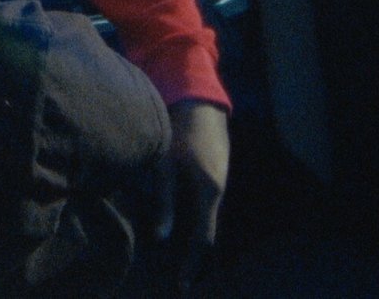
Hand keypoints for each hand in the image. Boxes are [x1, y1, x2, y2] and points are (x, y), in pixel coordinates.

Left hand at [152, 100, 229, 292]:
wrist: (198, 98)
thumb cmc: (177, 128)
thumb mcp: (165, 164)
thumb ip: (163, 201)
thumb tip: (160, 238)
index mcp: (208, 191)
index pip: (203, 238)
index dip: (193, 264)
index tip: (182, 285)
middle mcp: (218, 190)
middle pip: (210, 236)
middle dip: (199, 262)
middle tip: (185, 283)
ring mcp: (219, 182)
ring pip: (210, 223)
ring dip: (200, 246)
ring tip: (187, 268)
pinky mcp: (213, 174)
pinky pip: (208, 210)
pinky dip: (199, 227)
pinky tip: (189, 233)